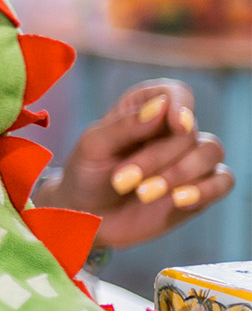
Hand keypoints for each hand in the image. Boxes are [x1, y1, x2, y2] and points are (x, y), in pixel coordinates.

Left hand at [39, 79, 234, 248]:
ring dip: (179, 174)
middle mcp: (172, 130)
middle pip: (188, 132)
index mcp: (144, 108)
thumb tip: (162, 106)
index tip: (177, 124)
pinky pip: (223, 181)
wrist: (86, 217)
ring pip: (211, 152)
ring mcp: (188, 158)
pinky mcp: (199, 188)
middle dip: (157, 158)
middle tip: (122, 180)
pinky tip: (178, 200)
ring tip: (143, 194)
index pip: (176, 93)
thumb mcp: (94, 147)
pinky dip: (206, 189)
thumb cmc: (86, 174)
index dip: (181, 105)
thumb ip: (125, 126)